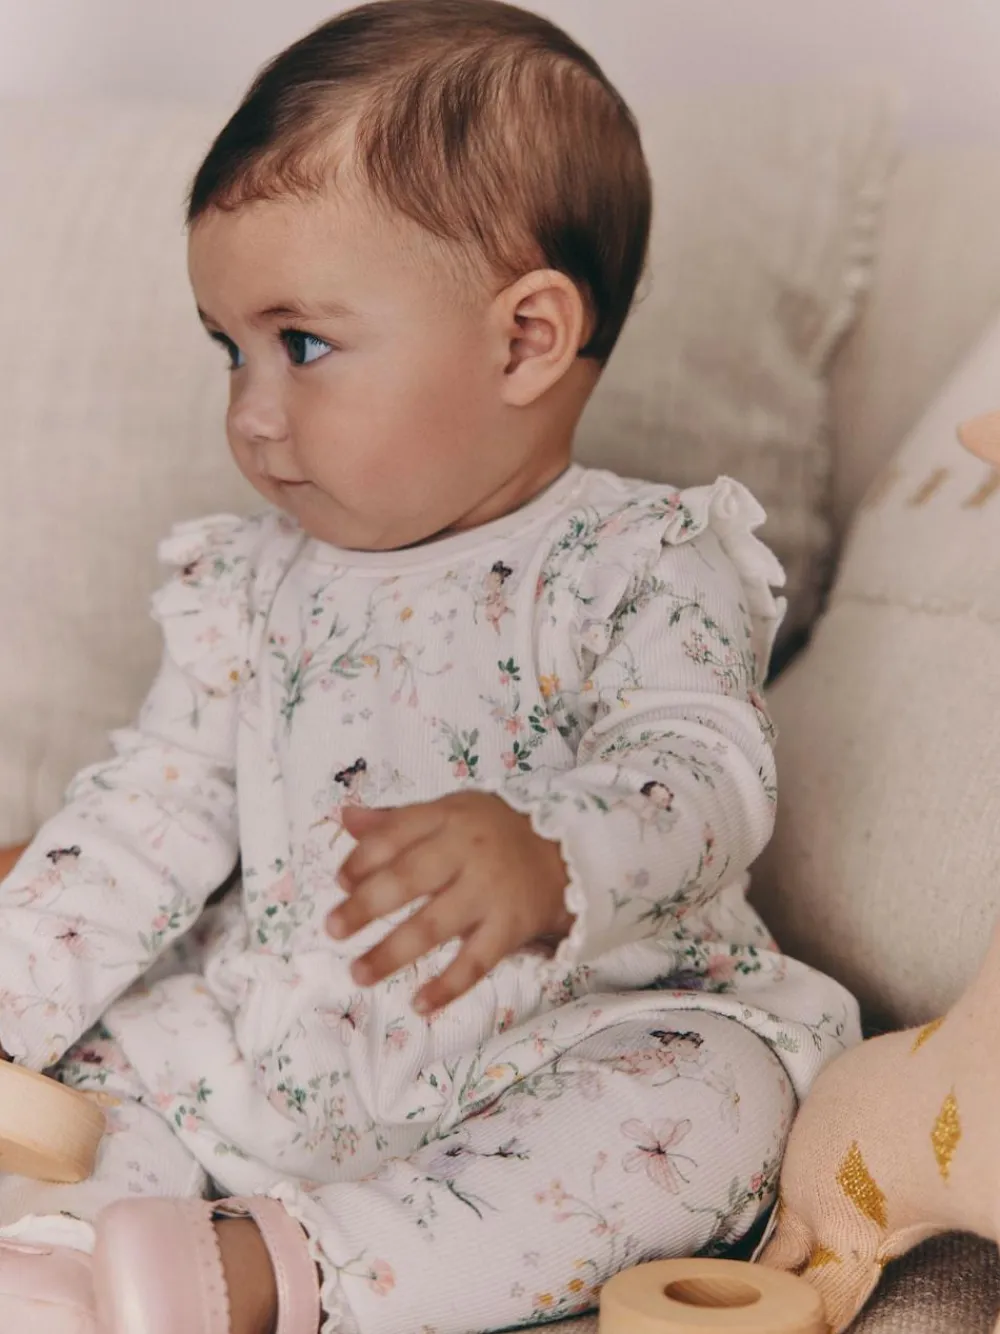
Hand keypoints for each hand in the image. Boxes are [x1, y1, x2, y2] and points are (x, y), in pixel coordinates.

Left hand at [327, 793, 571, 1013]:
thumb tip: (345, 817)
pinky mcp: (510, 927)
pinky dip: (448, 986)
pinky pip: (475, 962)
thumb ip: (397, 819)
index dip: (361, 860)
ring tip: (359, 973)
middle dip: (365, 906)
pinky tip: (418, 1005)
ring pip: (433, 925)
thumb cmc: (493, 832)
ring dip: (392, 952)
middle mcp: (466, 852)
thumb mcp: (450, 812)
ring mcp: (489, 892)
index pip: (395, 836)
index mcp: (447, 817)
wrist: (568, 851)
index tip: (339, 883)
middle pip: (408, 879)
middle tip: (333, 929)